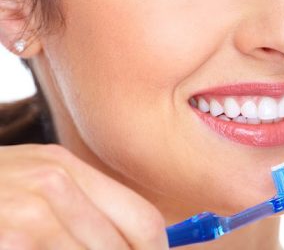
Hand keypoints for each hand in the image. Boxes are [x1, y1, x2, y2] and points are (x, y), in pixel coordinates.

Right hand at [0, 144, 168, 249]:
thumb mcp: (32, 189)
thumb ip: (81, 211)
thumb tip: (142, 242)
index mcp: (66, 169)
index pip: (142, 218)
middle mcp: (53, 184)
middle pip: (121, 247)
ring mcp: (27, 212)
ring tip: (50, 246)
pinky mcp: (11, 236)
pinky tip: (28, 245)